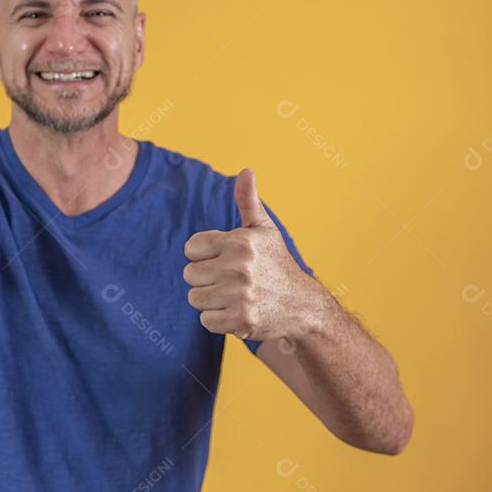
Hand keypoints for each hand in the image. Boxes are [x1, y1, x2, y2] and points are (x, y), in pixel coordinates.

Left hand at [183, 168, 316, 340]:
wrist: (303, 305)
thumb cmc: (277, 264)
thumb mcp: (264, 230)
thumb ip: (248, 201)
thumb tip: (246, 170)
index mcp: (240, 241)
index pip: (190, 248)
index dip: (204, 255)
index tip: (222, 259)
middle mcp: (239, 266)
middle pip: (189, 274)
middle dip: (206, 278)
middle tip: (230, 281)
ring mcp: (240, 295)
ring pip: (195, 298)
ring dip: (210, 300)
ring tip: (233, 296)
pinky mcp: (241, 320)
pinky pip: (205, 321)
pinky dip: (218, 320)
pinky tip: (237, 312)